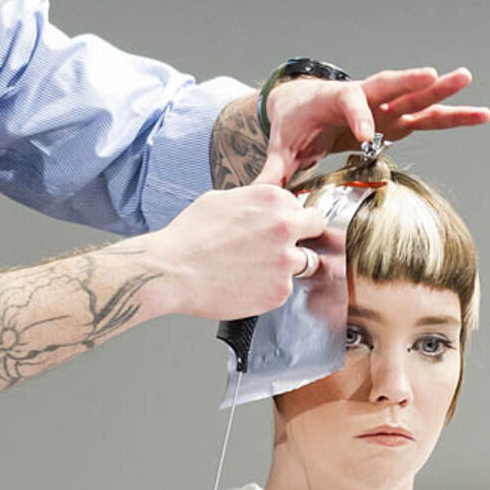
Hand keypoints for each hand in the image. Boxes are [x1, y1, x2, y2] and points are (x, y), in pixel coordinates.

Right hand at [141, 186, 328, 320]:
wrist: (173, 271)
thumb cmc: (189, 236)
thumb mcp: (221, 199)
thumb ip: (253, 200)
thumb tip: (264, 204)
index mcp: (273, 199)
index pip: (300, 206)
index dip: (289, 217)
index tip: (279, 227)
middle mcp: (286, 227)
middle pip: (316, 228)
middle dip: (303, 235)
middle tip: (282, 246)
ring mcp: (286, 260)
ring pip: (305, 262)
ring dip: (288, 265)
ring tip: (257, 269)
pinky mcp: (280, 290)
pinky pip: (285, 288)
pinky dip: (270, 288)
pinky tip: (246, 284)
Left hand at [254, 66, 489, 186]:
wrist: (299, 103)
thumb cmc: (292, 122)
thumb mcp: (281, 145)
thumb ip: (274, 170)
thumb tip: (258, 196)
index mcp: (331, 100)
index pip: (348, 103)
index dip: (357, 116)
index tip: (367, 133)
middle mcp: (361, 97)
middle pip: (388, 85)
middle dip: (410, 81)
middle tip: (434, 74)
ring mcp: (382, 106)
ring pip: (413, 96)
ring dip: (441, 91)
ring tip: (468, 79)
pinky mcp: (395, 118)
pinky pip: (426, 115)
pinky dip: (452, 115)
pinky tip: (480, 114)